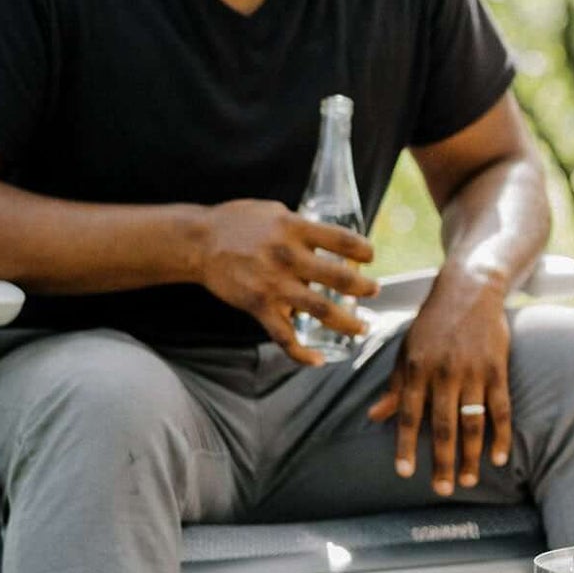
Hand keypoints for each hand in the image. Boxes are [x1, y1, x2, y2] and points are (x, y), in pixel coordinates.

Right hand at [197, 200, 376, 363]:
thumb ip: (303, 227)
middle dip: (364, 288)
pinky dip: (301, 353)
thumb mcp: (275, 212)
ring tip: (362, 326)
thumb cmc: (239, 223)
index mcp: (294, 228)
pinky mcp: (259, 306)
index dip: (363, 250)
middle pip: (339, 278)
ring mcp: (273, 285)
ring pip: (321, 310)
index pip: (341, 240)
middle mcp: (287, 257)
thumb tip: (331, 239)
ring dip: (347, 322)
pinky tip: (317, 360)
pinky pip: (284, 336)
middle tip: (374, 291)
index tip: (370, 256)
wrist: (199, 242)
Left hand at [367, 268, 513, 495]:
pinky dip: (500, 434)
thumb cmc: (432, 323)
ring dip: (471, 455)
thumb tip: (375, 417)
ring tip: (469, 480)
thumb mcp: (406, 350)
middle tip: (442, 489)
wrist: (468, 289)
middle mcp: (445, 372)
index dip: (407, 445)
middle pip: (443, 425)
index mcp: (417, 368)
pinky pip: (501, 408)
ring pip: (473, 422)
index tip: (405, 472)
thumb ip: (395, 386)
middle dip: (443, 460)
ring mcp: (474, 371)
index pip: (410, 414)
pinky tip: (499, 457)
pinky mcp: (497, 369)